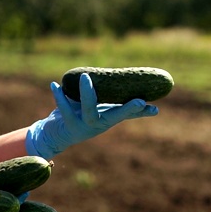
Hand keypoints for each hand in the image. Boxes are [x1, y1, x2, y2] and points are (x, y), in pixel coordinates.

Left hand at [25, 73, 157, 158]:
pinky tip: (55, 84)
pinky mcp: (68, 125)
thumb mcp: (100, 109)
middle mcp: (99, 124)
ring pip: (90, 112)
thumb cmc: (80, 117)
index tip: (155, 109)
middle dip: (128, 110)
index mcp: (108, 118)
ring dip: (88, 94)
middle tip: (140, 101)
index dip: (140, 112)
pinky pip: (64, 109)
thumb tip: (141, 95)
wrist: (56, 134)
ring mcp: (84, 126)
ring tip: (85, 77)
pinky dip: (59, 96)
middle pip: (115, 117)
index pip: (128, 115)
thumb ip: (115, 100)